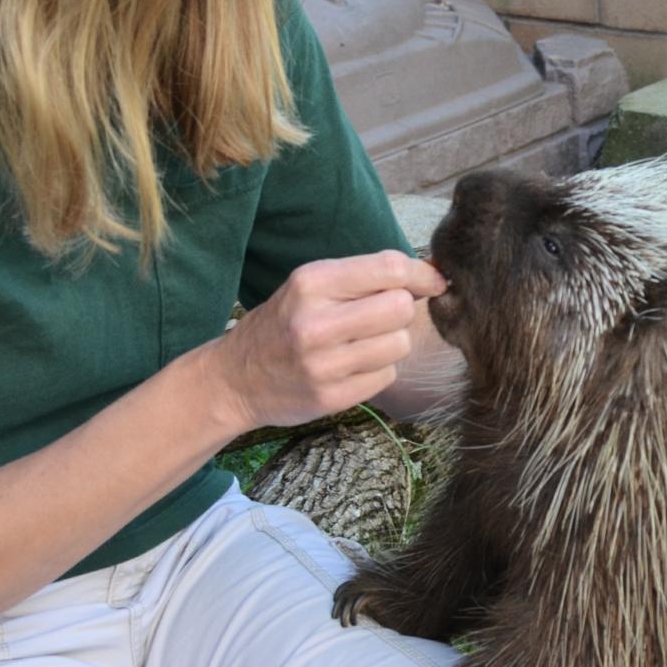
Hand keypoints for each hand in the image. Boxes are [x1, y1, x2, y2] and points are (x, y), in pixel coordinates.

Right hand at [213, 251, 445, 433]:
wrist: (234, 378)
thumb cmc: (282, 324)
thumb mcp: (309, 287)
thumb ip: (364, 278)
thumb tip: (432, 277)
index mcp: (311, 282)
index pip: (390, 268)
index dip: (421, 274)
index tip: (432, 281)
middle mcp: (316, 322)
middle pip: (401, 308)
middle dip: (401, 311)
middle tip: (380, 317)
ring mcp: (324, 364)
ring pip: (399, 344)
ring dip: (390, 343)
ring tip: (360, 344)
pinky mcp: (332, 397)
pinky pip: (386, 375)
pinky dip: (377, 370)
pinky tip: (350, 368)